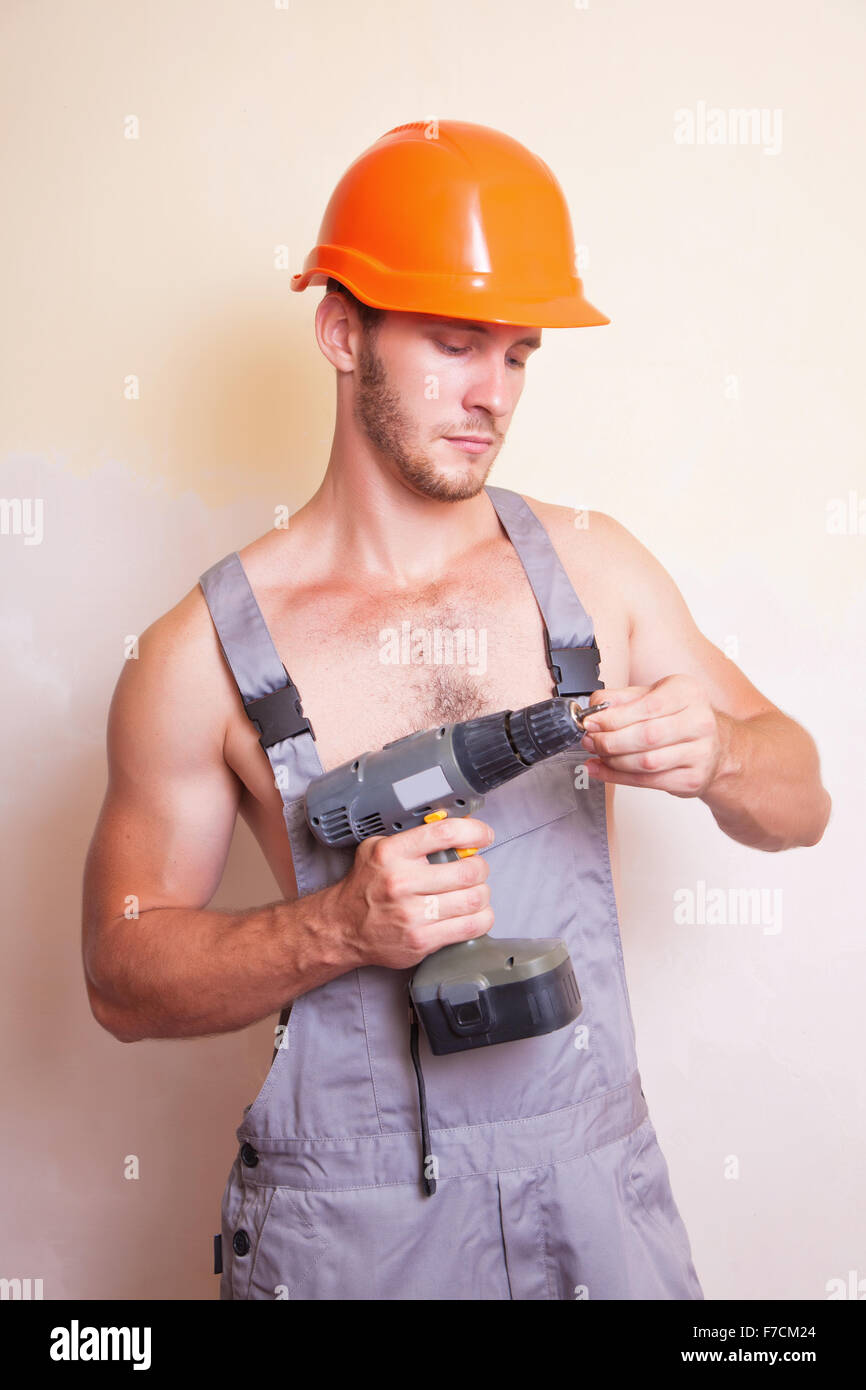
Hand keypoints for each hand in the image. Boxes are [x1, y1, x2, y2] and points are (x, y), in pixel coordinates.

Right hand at [330, 814, 494, 970]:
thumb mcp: (378, 848)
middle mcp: (401, 883)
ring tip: (474, 891)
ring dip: (482, 893)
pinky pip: (471, 927)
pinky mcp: (422, 941)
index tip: (483, 835)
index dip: (474, 831)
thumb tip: (457, 828)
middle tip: (476, 868)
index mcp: (391, 854)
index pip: (444, 833)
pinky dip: (482, 918)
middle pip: (468, 870)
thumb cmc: (366, 886)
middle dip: (480, 867)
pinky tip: (473, 913)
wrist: (343, 927)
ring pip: (474, 899)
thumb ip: (413, 837)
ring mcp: (412, 915)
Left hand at [579, 674, 726, 797]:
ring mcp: (700, 753)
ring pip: (646, 762)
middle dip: (610, 741)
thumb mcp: (654, 696)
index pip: (646, 706)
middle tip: (590, 741)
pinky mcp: (693, 779)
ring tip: (596, 755)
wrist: (715, 746)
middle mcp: (700, 721)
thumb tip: (593, 707)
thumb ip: (622, 698)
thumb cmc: (680, 718)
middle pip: (646, 736)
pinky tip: (603, 770)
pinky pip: (649, 782)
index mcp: (688, 693)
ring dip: (613, 761)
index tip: (590, 722)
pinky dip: (619, 778)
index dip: (613, 717)